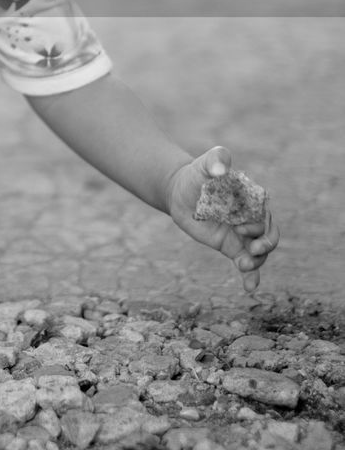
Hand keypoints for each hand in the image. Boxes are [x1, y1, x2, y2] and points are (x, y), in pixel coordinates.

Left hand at [166, 146, 278, 292]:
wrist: (180, 192)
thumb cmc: (196, 174)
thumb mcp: (205, 164)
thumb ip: (216, 160)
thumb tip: (221, 168)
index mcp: (252, 199)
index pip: (267, 215)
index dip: (262, 225)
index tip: (241, 228)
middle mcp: (251, 217)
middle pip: (269, 235)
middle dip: (265, 245)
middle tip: (250, 250)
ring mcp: (242, 234)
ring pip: (260, 252)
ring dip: (258, 262)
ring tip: (243, 266)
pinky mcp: (230, 245)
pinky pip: (247, 263)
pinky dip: (252, 277)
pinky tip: (250, 289)